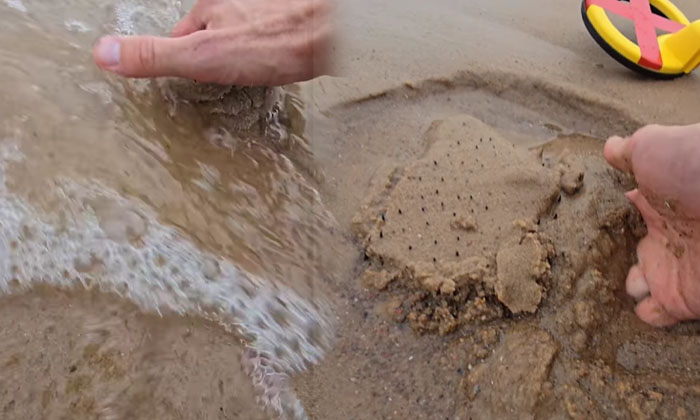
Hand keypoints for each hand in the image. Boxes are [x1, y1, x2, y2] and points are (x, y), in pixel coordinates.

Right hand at [93, 0, 330, 85]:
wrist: (331, 34)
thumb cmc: (271, 45)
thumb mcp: (202, 57)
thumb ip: (156, 55)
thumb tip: (103, 53)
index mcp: (211, 8)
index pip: (184, 34)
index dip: (185, 57)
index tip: (187, 73)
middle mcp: (238, 2)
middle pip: (216, 30)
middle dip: (217, 51)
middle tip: (224, 74)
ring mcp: (266, 8)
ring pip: (246, 30)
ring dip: (247, 48)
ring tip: (254, 67)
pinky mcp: (292, 18)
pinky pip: (275, 33)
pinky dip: (274, 47)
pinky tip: (281, 59)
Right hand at [605, 124, 699, 326]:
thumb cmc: (692, 168)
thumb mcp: (653, 147)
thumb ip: (628, 152)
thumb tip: (610, 147)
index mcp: (658, 205)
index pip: (627, 217)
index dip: (608, 220)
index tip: (585, 223)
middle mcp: (666, 238)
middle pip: (631, 253)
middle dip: (611, 260)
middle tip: (585, 262)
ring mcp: (674, 269)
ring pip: (639, 287)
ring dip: (625, 289)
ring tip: (598, 288)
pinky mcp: (683, 299)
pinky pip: (655, 315)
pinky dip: (643, 315)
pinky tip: (628, 302)